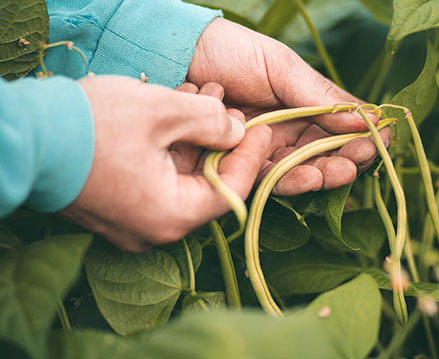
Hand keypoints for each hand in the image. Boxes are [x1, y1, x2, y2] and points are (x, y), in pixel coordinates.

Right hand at [61, 76, 270, 251]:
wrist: (20, 137)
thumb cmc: (89, 126)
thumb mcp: (163, 111)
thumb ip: (212, 121)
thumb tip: (237, 130)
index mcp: (171, 216)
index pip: (232, 192)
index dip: (252, 156)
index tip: (262, 127)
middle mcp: (154, 229)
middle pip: (206, 184)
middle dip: (220, 140)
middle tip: (229, 107)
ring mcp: (133, 221)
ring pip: (181, 177)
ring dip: (194, 138)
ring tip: (201, 98)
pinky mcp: (117, 206)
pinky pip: (156, 178)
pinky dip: (169, 146)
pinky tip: (174, 112)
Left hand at [187, 18, 391, 194]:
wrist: (176, 56)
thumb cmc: (232, 52)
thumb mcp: (282, 67)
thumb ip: (320, 96)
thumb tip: (367, 119)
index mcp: (304, 105)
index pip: (341, 128)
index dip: (361, 137)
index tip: (377, 141)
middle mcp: (288, 131)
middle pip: (324, 155)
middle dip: (344, 160)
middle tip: (357, 162)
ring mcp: (265, 150)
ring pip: (300, 170)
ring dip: (321, 174)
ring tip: (337, 173)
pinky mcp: (240, 164)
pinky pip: (268, 178)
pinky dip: (290, 181)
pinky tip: (308, 177)